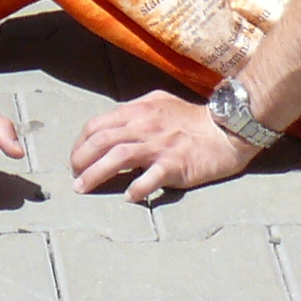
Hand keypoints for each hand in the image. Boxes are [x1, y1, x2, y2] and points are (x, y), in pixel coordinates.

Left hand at [69, 92, 258, 202]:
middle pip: (102, 141)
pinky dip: (136, 188)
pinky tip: (128, 197)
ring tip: (83, 188)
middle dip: (80, 160)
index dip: (80, 143)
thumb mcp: (159, 103)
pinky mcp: (176, 165)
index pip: (97, 124)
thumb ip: (134, 111)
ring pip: (118, 157)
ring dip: (96, 175)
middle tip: (74, 177)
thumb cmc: (191, 118)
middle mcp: (145, 125)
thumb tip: (111, 125)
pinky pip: (150, 178)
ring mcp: (160, 145)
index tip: (75, 159)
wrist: (226, 131)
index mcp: (138, 110)